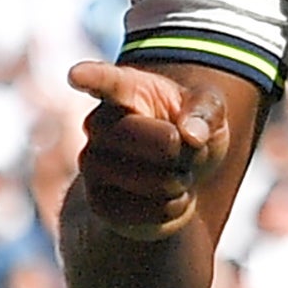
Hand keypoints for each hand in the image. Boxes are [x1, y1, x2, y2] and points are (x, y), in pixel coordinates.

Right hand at [67, 60, 231, 239]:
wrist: (179, 171)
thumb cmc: (190, 127)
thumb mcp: (210, 108)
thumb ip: (206, 112)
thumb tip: (192, 134)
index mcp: (126, 89)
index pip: (106, 81)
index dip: (92, 78)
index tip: (76, 75)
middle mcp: (98, 124)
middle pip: (155, 141)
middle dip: (183, 150)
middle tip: (182, 147)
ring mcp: (93, 164)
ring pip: (155, 181)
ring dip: (180, 181)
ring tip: (175, 171)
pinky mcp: (99, 203)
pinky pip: (150, 213)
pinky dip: (174, 208)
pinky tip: (168, 196)